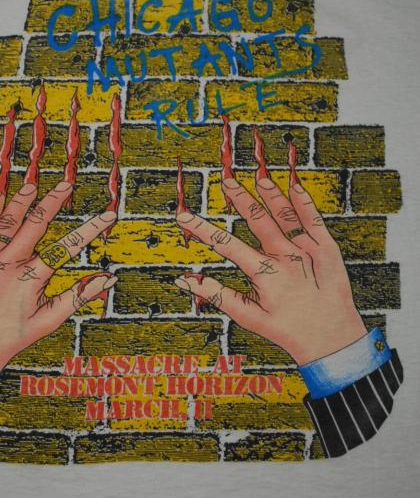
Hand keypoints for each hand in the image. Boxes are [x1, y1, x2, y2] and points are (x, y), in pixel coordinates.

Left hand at [0, 180, 117, 371]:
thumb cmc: (9, 337)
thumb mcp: (48, 322)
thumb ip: (78, 297)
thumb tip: (107, 280)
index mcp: (31, 280)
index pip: (68, 247)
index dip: (90, 229)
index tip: (106, 216)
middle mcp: (8, 266)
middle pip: (36, 224)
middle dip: (54, 202)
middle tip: (66, 185)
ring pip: (8, 223)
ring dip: (22, 201)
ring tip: (34, 185)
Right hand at [175, 176, 366, 365]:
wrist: (333, 340)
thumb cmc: (289, 331)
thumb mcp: (249, 318)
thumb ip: (217, 295)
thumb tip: (186, 282)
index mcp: (265, 275)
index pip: (226, 245)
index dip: (202, 229)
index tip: (185, 217)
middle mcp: (287, 259)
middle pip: (258, 220)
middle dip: (239, 198)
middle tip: (225, 181)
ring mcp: (310, 251)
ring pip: (286, 216)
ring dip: (271, 194)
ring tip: (257, 177)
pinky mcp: (329, 249)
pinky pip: (315, 220)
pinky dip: (304, 202)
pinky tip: (294, 187)